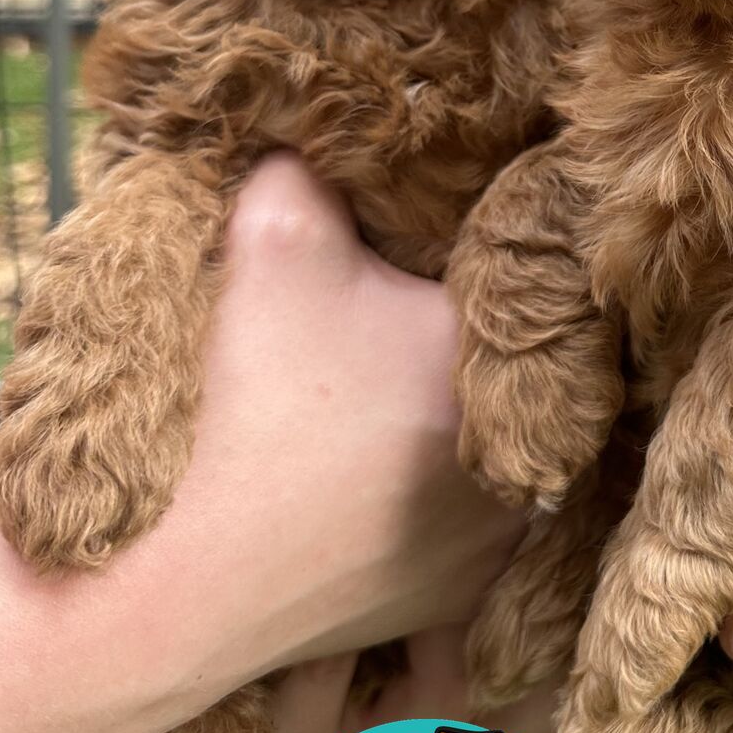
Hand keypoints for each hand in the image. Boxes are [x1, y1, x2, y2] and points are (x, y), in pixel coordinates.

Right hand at [0, 154, 529, 732]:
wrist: (196, 575)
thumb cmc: (251, 398)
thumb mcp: (273, 239)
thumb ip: (310, 170)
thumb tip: (320, 139)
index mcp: (504, 346)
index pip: (515, 271)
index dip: (466, 252)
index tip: (421, 254)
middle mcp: (536, 442)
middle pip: (512, 361)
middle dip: (463, 341)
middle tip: (400, 328)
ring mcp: (508, 531)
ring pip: (507, 446)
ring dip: (462, 425)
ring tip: (392, 405)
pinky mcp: (470, 593)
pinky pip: (480, 529)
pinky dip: (444, 504)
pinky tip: (393, 480)